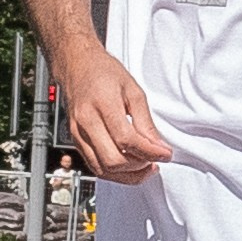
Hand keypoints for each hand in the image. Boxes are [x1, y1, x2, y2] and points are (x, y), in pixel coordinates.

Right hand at [59, 51, 173, 183]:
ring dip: (127, 175)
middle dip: (138, 166)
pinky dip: (114, 172)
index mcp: (102, 104)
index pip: (126, 140)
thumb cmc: (103, 72)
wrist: (77, 65)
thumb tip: (158, 146)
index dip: (149, 152)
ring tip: (145, 165)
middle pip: (113, 160)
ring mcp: (78, 133)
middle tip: (155, 160)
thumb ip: (145, 121)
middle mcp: (86, 122)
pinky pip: (94, 166)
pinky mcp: (76, 141)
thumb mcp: (133, 90)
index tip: (165, 154)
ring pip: (102, 169)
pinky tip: (128, 166)